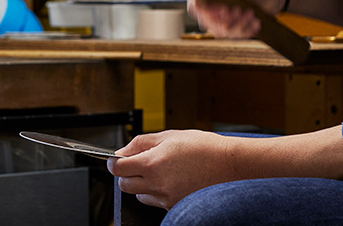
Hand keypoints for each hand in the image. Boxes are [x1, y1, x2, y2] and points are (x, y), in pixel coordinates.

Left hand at [106, 130, 237, 208]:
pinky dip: (155, 192)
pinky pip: (155, 201)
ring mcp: (166, 198)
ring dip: (140, 184)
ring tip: (157, 171)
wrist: (230, 164)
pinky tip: (168, 180)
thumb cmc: (203, 147)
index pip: (117, 168)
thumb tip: (122, 151)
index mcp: (152, 163)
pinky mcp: (174, 206)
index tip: (114, 159)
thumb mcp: (170, 135)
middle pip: (124, 185)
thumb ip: (141, 143)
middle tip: (135, 164)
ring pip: (138, 195)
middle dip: (125, 174)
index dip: (112, 162)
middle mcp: (157, 184)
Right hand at [184, 0, 285, 37]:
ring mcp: (224, 14)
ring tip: (250, 13)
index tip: (220, 10)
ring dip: (237, 25)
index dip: (205, 11)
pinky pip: (232, 36)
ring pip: (220, 31)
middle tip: (238, 10)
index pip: (195, 3)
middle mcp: (214, 1)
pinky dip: (245, 30)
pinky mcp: (234, 24)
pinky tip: (254, 21)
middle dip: (225, 19)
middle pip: (207, 21)